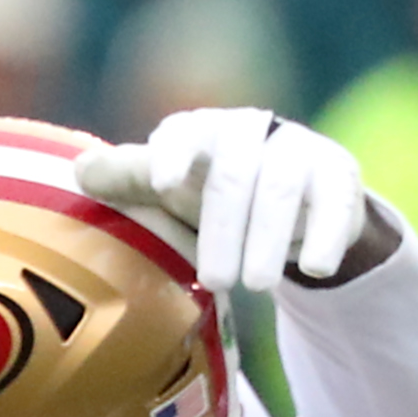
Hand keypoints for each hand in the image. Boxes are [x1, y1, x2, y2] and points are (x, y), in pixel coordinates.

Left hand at [75, 109, 386, 290]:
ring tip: (259, 286)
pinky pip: (334, 202)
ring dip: (269, 239)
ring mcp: (298, 148)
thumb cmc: (216, 195)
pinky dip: (324, 236)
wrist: (293, 198)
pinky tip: (314, 268)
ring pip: (283, 189)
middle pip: (235, 174)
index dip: (173, 154)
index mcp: (202, 132)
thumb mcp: (173, 190)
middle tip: (216, 279)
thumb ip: (130, 181)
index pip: (184, 134)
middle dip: (224, 228)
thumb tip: (80, 172)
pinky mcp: (338, 174)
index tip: (163, 182)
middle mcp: (251, 131)